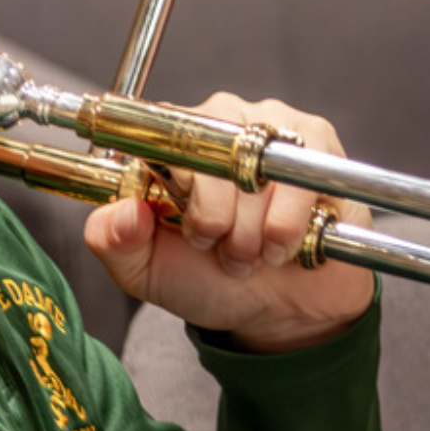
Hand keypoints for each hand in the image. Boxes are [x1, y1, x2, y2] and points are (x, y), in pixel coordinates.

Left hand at [81, 93, 374, 352]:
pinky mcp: (318, 145)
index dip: (179, 187)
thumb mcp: (145, 270)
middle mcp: (222, 120)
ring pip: (256, 170)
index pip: (164, 133)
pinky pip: (300, 181)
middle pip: (213, 151)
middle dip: (216, 219)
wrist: (277, 309)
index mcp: (173, 141)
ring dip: (251, 231)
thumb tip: (121, 210)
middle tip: (221, 249)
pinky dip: (286, 227)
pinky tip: (284, 246)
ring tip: (252, 253)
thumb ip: (111, 239)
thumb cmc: (209, 279)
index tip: (186, 228)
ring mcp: (272, 126)